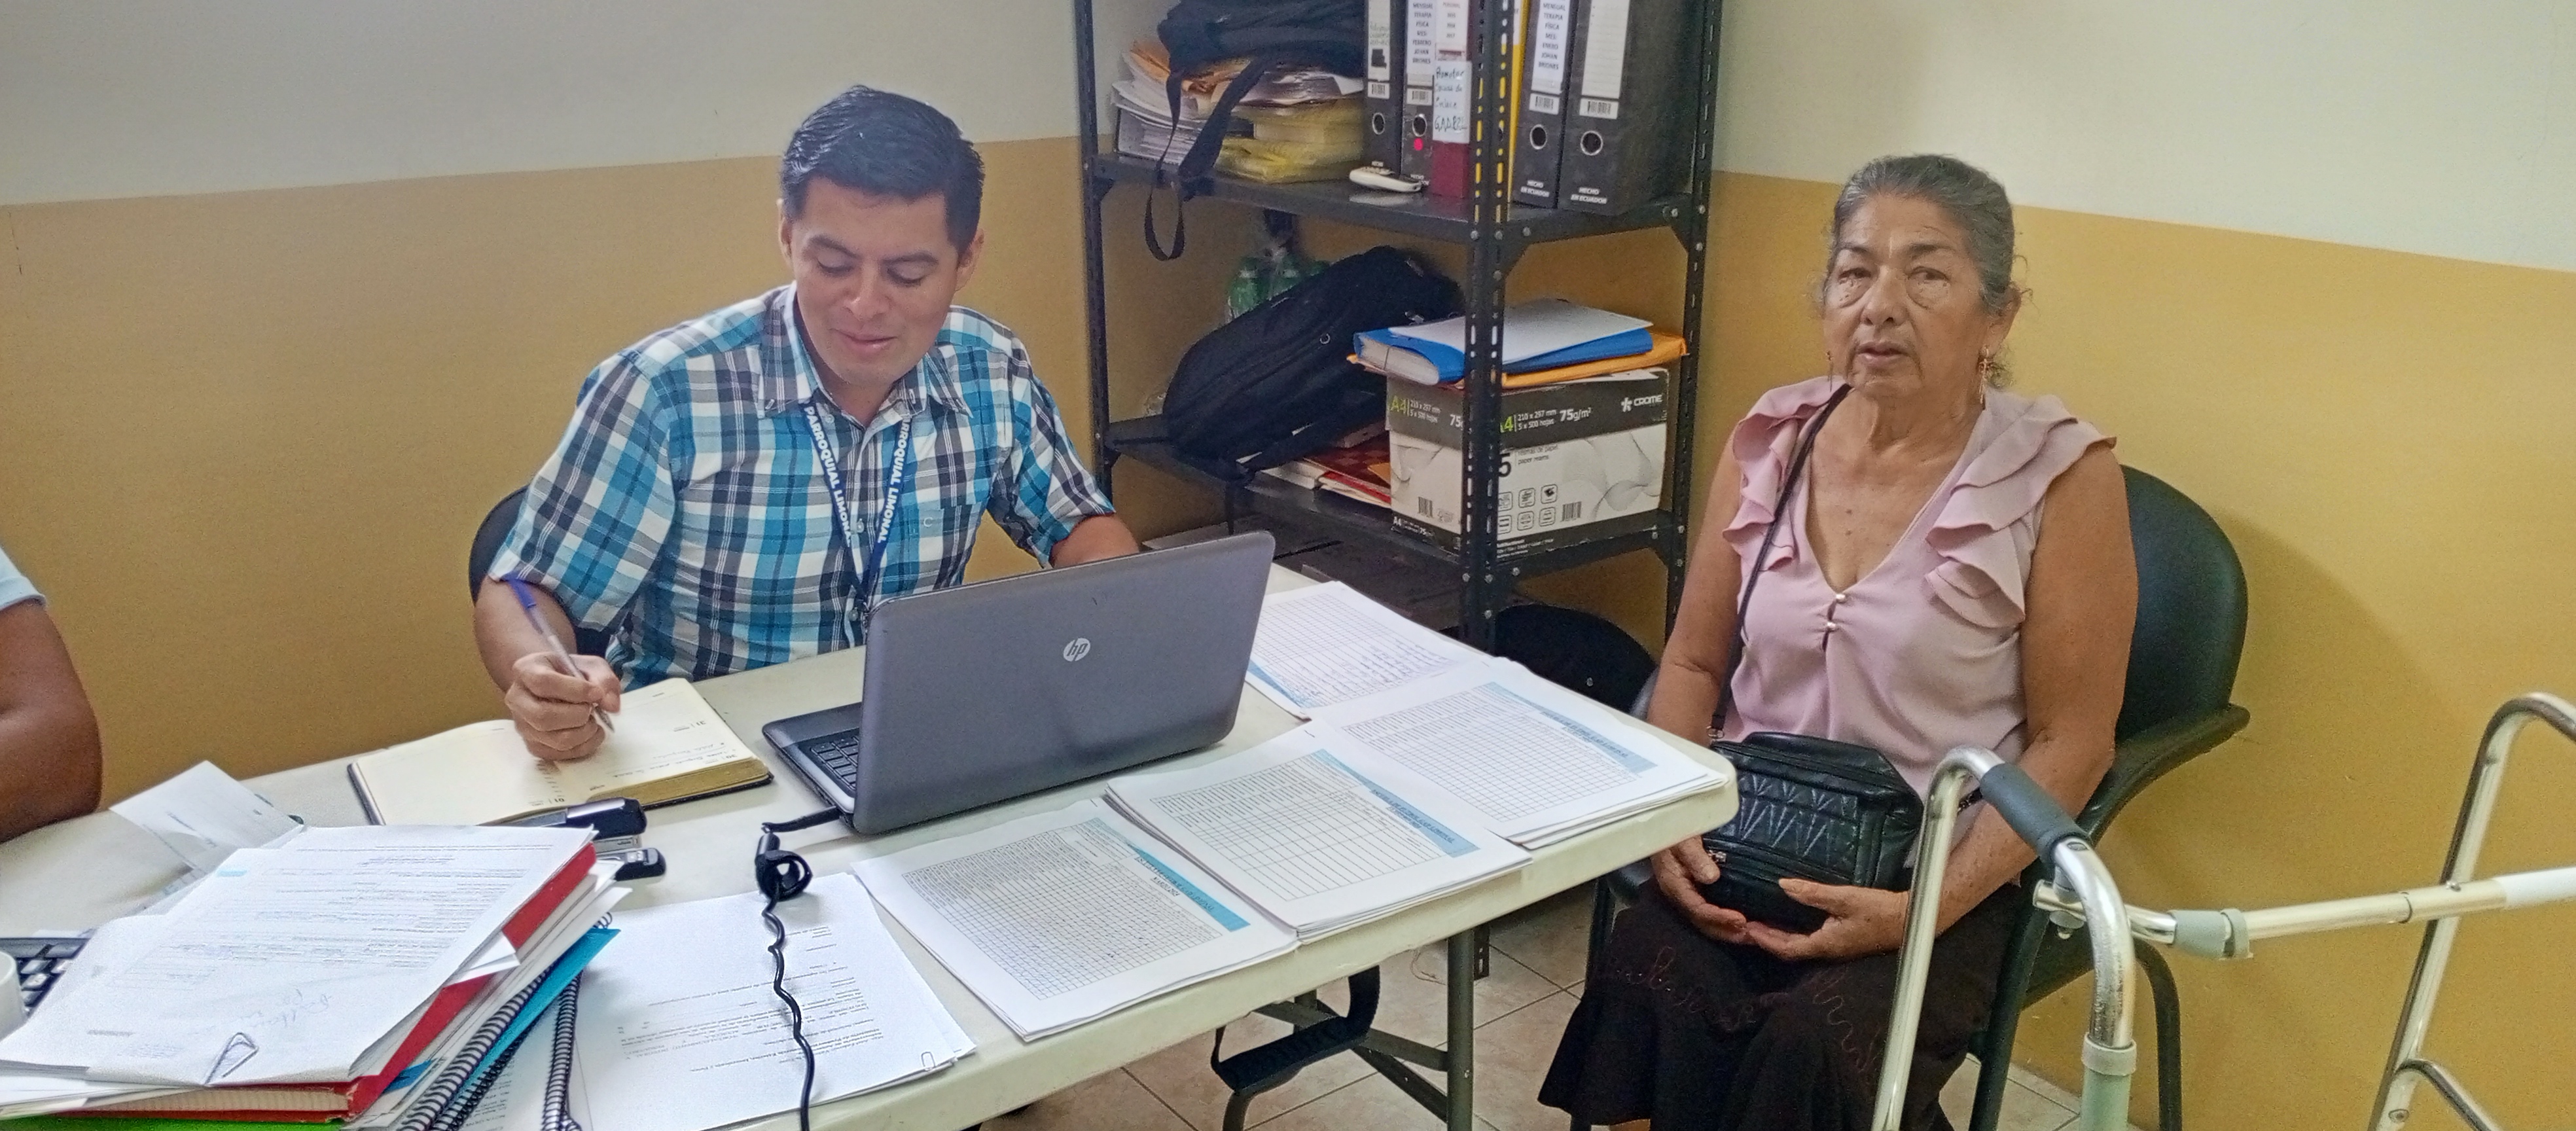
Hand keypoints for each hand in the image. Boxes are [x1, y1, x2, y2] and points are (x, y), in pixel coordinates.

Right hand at [504, 653, 621, 760]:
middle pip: (543, 716)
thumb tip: (611, 705)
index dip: (575, 690)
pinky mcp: (532, 745)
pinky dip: (582, 747)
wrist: (558, 684)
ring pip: (553, 739)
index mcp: (526, 670)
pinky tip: (591, 734)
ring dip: (583, 733)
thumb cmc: (572, 673)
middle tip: (592, 709)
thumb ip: (603, 680)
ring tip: (593, 721)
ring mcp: (522, 725)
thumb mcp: (591, 666)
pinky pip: (557, 754)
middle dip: (577, 716)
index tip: (596, 693)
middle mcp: (517, 699)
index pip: (544, 683)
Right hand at [1648, 837, 1754, 944]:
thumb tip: (1712, 878)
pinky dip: (1725, 920)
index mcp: (1674, 884)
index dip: (1719, 918)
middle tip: (1752, 936)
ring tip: (1751, 934)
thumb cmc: (1674, 827)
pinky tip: (1743, 921)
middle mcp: (1679, 895)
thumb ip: (1695, 856)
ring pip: (1706, 921)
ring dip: (1728, 930)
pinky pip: (1709, 911)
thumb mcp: (1683, 838)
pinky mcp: (1695, 890)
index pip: (1697, 909)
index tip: (1741, 920)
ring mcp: (1687, 894)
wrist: (1662, 823)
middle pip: (1702, 922)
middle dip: (1726, 931)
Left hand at [1741, 878, 1911, 961]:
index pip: (1787, 948)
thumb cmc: (1879, 910)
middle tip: (1746, 927)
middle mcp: (1828, 951)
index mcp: (1826, 944)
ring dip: (1778, 938)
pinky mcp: (1842, 941)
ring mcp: (1836, 948)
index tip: (1747, 928)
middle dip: (1767, 940)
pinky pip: (1809, 941)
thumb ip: (1813, 893)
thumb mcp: (1845, 898)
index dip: (1765, 940)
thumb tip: (1782, 885)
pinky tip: (1788, 921)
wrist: (1910, 920)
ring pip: (1799, 947)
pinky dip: (1793, 934)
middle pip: (1789, 951)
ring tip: (1760, 924)